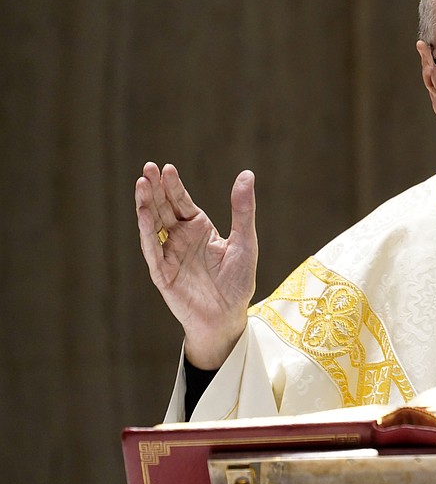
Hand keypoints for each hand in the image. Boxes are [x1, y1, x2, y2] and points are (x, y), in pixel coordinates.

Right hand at [135, 162, 257, 368]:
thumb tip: (247, 174)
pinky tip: (143, 213)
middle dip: (155, 189)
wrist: (228, 316)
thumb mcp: (245, 241)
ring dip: (146, 205)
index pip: (182, 202)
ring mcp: (169, 255)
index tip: (167, 167)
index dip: (174, 186)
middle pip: (164, 208)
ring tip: (141, 183)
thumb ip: (243, 210)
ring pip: (153, 225)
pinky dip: (147, 231)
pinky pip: (152, 249)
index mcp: (199, 229)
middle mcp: (181, 239)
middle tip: (148, 167)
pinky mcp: (162, 273)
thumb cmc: (238, 281)